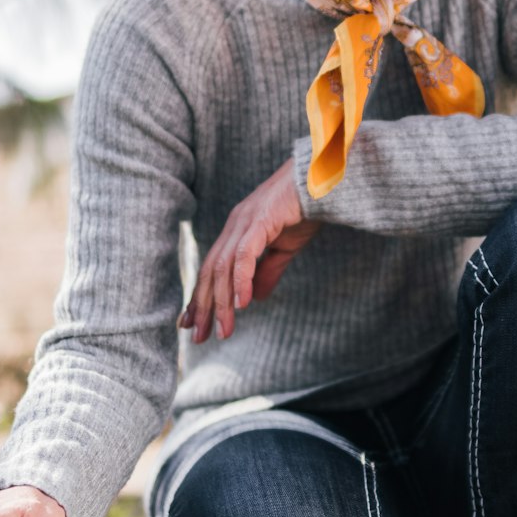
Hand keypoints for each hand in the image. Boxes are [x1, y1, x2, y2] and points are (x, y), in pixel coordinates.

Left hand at [179, 159, 319, 343]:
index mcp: (236, 232)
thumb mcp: (284, 248)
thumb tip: (256, 298)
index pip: (210, 269)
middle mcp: (234, 226)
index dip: (200, 297)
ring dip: (222, 301)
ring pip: (223, 268)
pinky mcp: (261, 220)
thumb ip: (268, 271)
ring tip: (224, 329)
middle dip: (203, 306)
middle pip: (209, 272)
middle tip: (199, 336)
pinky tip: (243, 303)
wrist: (324, 180)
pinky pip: (246, 255)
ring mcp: (245, 222)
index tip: (192, 324)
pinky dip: (241, 279)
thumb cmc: (305, 209)